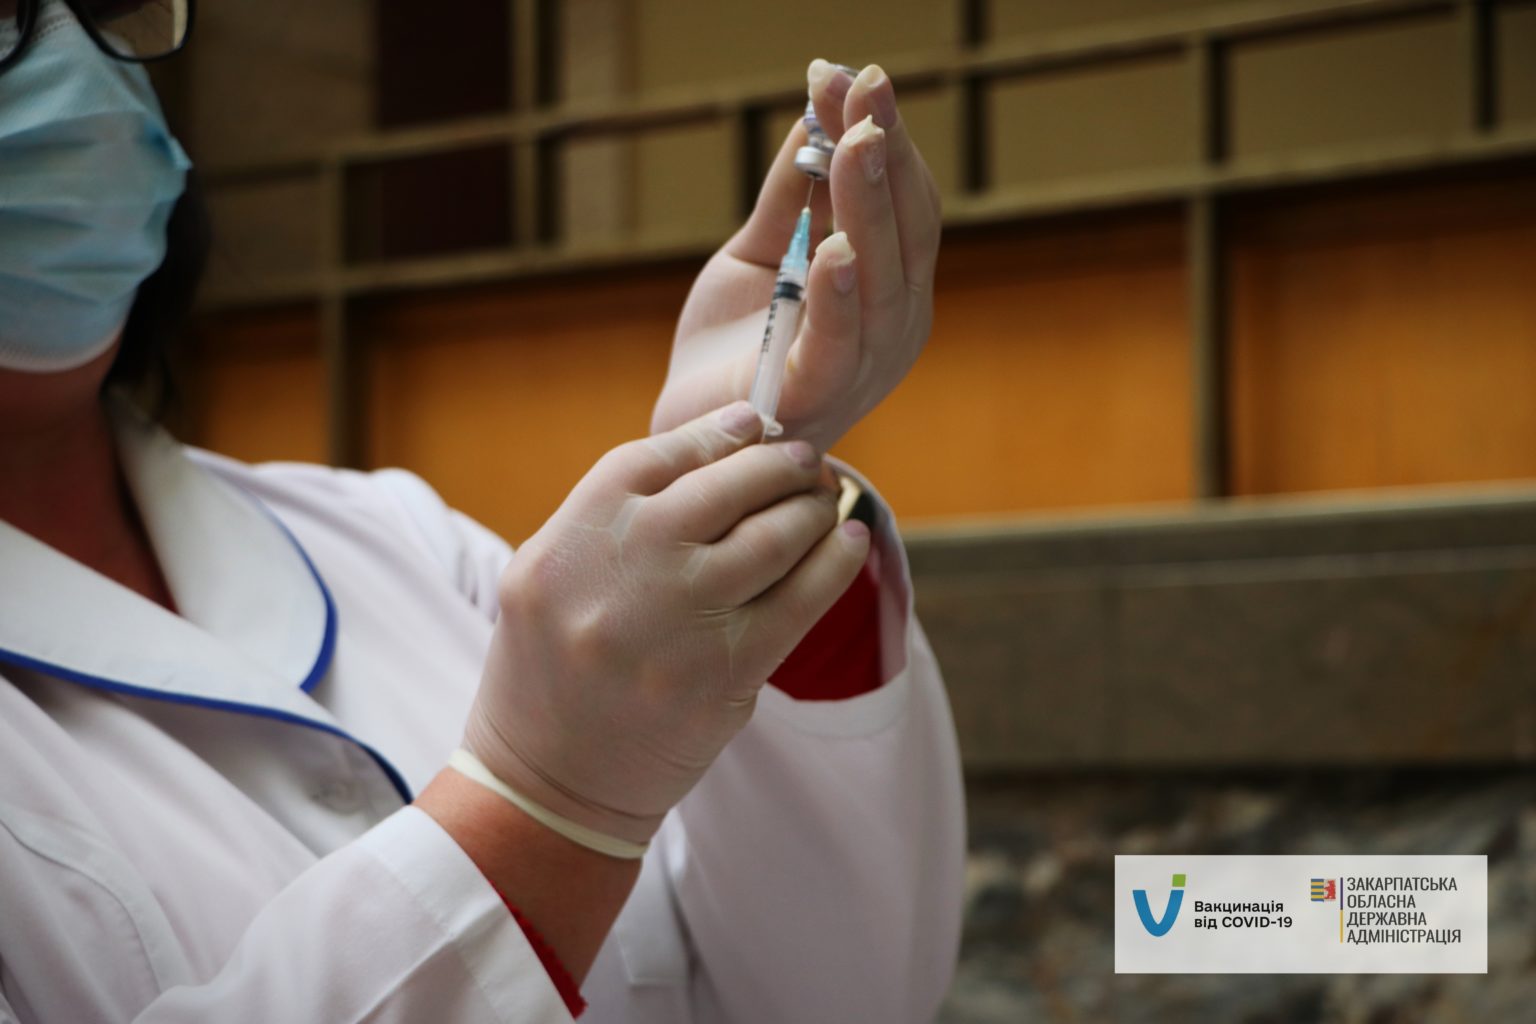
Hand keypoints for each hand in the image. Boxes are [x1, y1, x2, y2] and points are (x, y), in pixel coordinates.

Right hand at [463, 402, 870, 844]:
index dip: (714, 435)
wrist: (547, 785)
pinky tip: (849, 543)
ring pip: (771, 537)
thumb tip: (719, 452)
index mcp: (568, 542)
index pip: (654, 459)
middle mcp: (623, 570)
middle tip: (804, 462)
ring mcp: (678, 622)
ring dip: (810, 509)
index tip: (754, 424)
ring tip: (823, 501)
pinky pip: (801, 601)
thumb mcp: (546, 578)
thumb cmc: (551, 672)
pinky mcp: (726, 672)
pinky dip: (834, 564)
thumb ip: (612, 519)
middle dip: (776, 465)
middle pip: (723, 488)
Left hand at [652, 61, 941, 453]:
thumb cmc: (734, 351)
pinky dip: (838, 298)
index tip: (850, 76)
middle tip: (864, 86)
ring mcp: (866, 367)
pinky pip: (838, 346)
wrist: (696, 443)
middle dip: (884, 153)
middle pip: (903, 229)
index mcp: (891, 289)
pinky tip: (830, 247)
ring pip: (880, 279)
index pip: (904, 202)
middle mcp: (896, 327)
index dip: (883, 138)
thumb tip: (808, 116)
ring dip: (867, 206)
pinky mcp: (819, 401)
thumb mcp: (758, 256)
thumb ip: (786, 196)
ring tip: (855, 142)